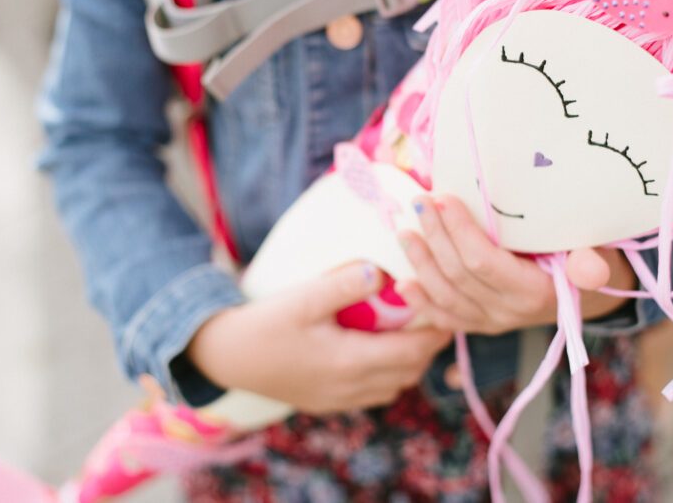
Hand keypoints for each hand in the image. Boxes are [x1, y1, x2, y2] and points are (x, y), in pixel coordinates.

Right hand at [186, 263, 451, 413]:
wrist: (224, 357)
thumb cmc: (264, 324)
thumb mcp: (303, 298)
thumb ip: (344, 284)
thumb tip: (382, 271)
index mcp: (350, 361)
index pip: (412, 352)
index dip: (436, 332)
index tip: (447, 306)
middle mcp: (351, 387)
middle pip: (409, 372)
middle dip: (427, 346)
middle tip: (434, 314)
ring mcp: (339, 398)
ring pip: (394, 386)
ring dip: (408, 361)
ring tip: (409, 330)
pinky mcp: (327, 401)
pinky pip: (373, 393)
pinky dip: (387, 374)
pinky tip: (377, 349)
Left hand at [395, 195, 633, 334]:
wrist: (589, 294)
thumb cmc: (590, 257)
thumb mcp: (600, 254)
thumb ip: (591, 263)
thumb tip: (591, 270)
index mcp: (535, 293)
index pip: (485, 263)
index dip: (460, 232)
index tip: (443, 198)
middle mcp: (510, 312)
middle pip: (459, 275)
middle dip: (435, 237)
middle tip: (419, 201)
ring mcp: (493, 321)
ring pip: (446, 296)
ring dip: (421, 263)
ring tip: (404, 232)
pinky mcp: (481, 324)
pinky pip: (445, 317)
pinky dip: (421, 302)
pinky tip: (402, 284)